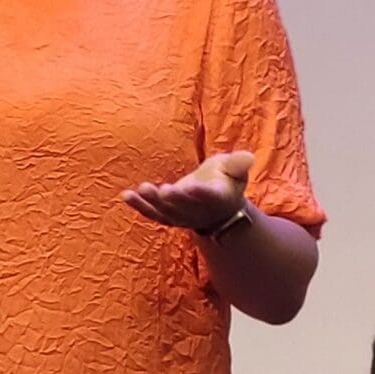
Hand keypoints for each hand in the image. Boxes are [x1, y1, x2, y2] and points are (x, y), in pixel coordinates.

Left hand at [122, 151, 252, 233]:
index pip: (211, 196)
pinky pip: (152, 214)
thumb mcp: (235, 169)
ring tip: (142, 189)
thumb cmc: (225, 180)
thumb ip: (238, 163)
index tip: (192, 186)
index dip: (201, 193)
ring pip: (166, 212)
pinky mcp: (167, 217)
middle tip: (164, 190)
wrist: (217, 209)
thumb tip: (248, 157)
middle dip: (174, 199)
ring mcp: (181, 217)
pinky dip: (139, 206)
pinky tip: (126, 195)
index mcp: (219, 198)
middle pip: (185, 206)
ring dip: (152, 203)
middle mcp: (199, 211)